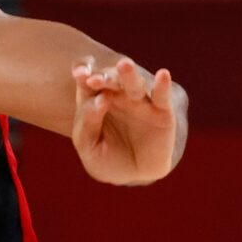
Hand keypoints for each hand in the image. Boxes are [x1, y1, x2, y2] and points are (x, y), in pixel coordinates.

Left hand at [71, 56, 183, 185]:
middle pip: (111, 81)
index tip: (78, 74)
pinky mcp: (162, 111)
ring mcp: (141, 101)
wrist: (134, 175)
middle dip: (104, 78)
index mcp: (97, 101)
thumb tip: (99, 100)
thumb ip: (86, 124)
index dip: (84, 78)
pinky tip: (163, 74)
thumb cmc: (106, 159)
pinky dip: (163, 85)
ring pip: (135, 84)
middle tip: (94, 79)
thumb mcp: (89, 147)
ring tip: (124, 65)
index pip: (88, 86)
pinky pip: (162, 96)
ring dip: (129, 75)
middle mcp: (119, 96)